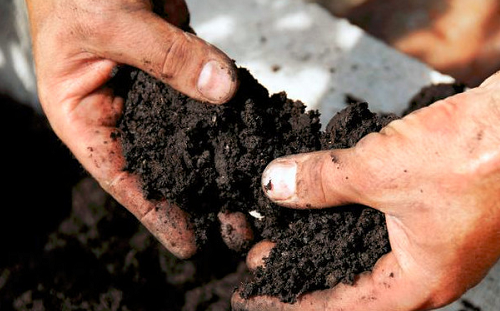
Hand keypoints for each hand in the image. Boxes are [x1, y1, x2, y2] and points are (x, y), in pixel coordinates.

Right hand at [26, 0, 239, 257]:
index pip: (121, 176)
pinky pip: (207, 96)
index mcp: (84, 113)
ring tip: (251, 196)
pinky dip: (228, 118)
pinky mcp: (178, 67)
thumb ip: (167, 56)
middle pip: (162, 165)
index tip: (189, 243)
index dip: (155, 213)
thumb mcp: (111, 23)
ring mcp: (151, 90)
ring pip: (189, 135)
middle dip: (198, 197)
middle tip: (237, 228)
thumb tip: (223, 89)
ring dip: (219, 164)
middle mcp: (119, 110)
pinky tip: (252, 141)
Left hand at [232, 73, 499, 309]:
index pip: (338, 308)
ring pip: (362, 249)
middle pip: (349, 282)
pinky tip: (325, 197)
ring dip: (322, 237)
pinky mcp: (433, 209)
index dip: (290, 301)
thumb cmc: (476, 154)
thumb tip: (274, 184)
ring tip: (285, 227)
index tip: (255, 294)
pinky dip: (346, 212)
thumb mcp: (381, 169)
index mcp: (418, 281)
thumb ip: (322, 181)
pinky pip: (378, 221)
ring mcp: (432, 239)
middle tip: (264, 256)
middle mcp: (426, 269)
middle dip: (303, 267)